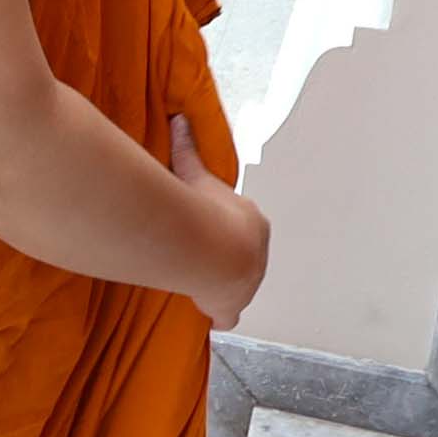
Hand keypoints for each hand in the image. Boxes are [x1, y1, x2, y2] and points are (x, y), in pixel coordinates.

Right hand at [169, 111, 269, 329]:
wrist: (212, 249)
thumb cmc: (207, 213)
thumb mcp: (197, 176)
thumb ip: (189, 150)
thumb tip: (180, 120)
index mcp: (253, 224)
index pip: (243, 228)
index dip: (224, 230)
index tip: (208, 232)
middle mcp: (257, 255)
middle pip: (242, 257)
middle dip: (226, 258)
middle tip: (200, 258)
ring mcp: (246, 284)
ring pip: (236, 284)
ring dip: (221, 284)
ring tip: (201, 283)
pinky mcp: (231, 306)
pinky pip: (225, 314)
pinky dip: (217, 315)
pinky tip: (207, 316)